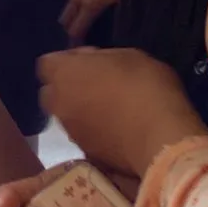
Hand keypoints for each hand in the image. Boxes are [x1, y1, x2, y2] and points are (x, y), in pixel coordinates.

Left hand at [39, 47, 207, 179]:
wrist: (160, 139)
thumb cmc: (146, 87)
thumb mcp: (128, 56)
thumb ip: (99, 58)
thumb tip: (89, 63)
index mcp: (64, 73)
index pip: (47, 63)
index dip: (67, 61)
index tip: (90, 61)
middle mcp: (58, 102)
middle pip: (51, 91)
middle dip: (66, 87)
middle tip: (96, 85)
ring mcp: (69, 130)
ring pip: (65, 114)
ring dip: (79, 109)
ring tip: (109, 109)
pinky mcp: (85, 151)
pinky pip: (82, 134)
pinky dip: (92, 130)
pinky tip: (116, 129)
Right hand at [60, 0, 127, 43]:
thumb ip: (116, 17)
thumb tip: (113, 31)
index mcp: (90, 3)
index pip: (76, 28)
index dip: (74, 41)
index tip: (76, 50)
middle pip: (67, 15)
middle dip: (70, 27)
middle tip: (76, 37)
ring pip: (71, 0)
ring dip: (76, 10)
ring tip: (83, 16)